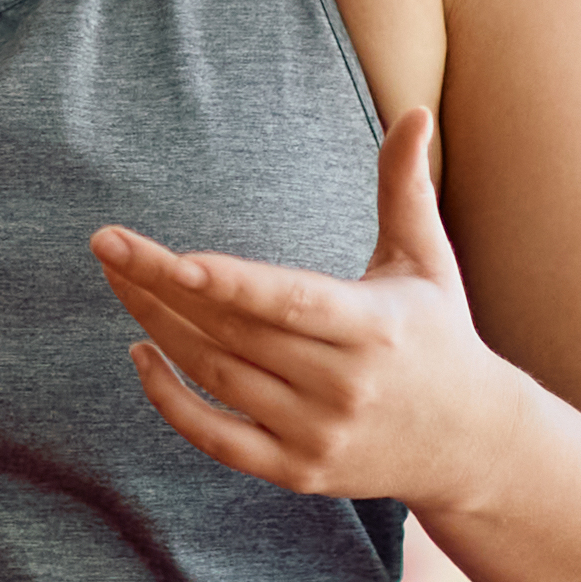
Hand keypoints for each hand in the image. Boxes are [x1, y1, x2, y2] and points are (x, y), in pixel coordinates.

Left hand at [95, 109, 525, 505]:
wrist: (474, 445)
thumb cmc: (440, 335)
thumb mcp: (427, 260)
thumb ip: (405, 185)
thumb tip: (413, 110)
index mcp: (374, 326)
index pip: (290, 301)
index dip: (232, 282)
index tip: (173, 258)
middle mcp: (344, 384)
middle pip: (235, 332)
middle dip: (164, 285)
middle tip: (107, 244)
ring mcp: (317, 433)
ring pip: (216, 377)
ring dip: (159, 327)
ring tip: (117, 278)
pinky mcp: (296, 471)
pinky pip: (215, 438)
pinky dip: (170, 400)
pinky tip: (140, 352)